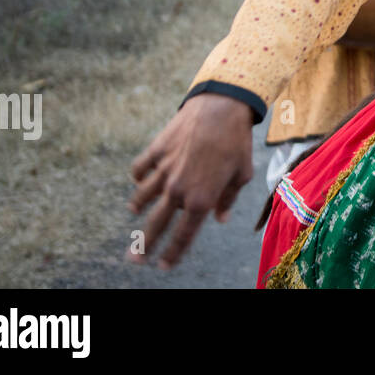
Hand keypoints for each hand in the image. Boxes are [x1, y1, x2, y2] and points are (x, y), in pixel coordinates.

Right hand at [129, 92, 254, 268]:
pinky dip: (138, 177)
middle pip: (156, 225)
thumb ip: (228, 200)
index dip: (173, 254)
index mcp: (201, 200)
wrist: (222, 108)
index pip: (183, 236)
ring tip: (135, 213)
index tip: (164, 266)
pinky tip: (140, 180)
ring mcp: (164, 170)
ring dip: (137, 207)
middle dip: (144, 246)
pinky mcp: (156, 151)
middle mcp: (178, 190)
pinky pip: (140, 170)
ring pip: (142, 197)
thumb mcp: (242, 175)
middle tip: (133, 260)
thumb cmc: (237, 143)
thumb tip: (219, 219)